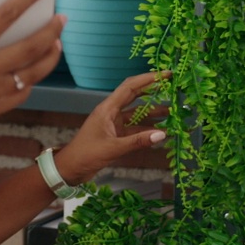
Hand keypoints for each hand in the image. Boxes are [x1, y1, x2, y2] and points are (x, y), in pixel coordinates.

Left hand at [54, 71, 169, 185]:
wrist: (70, 169)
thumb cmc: (85, 155)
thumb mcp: (112, 148)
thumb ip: (137, 141)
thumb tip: (163, 134)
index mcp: (107, 109)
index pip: (130, 88)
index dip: (148, 79)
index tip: (165, 75)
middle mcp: (111, 113)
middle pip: (136, 97)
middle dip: (154, 92)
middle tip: (174, 88)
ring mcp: (114, 124)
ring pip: (138, 114)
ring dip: (154, 114)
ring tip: (174, 113)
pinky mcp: (116, 135)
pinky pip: (136, 128)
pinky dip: (149, 130)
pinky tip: (163, 132)